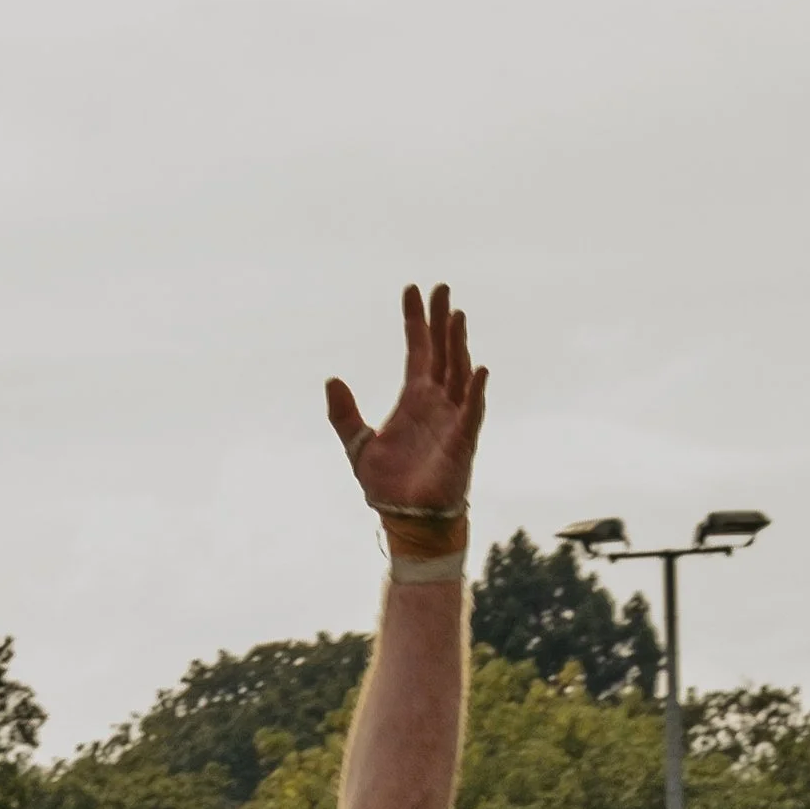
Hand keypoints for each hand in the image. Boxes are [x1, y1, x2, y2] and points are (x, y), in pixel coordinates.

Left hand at [325, 283, 486, 530]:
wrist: (408, 521)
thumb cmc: (389, 487)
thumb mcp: (358, 447)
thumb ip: (345, 415)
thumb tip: (331, 379)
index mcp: (414, 399)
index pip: (418, 350)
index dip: (415, 321)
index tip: (412, 290)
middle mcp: (437, 402)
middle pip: (442, 352)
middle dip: (441, 320)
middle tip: (442, 287)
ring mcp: (453, 419)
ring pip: (458, 373)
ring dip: (458, 345)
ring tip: (456, 315)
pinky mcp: (462, 442)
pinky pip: (471, 412)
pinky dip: (475, 391)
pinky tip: (478, 369)